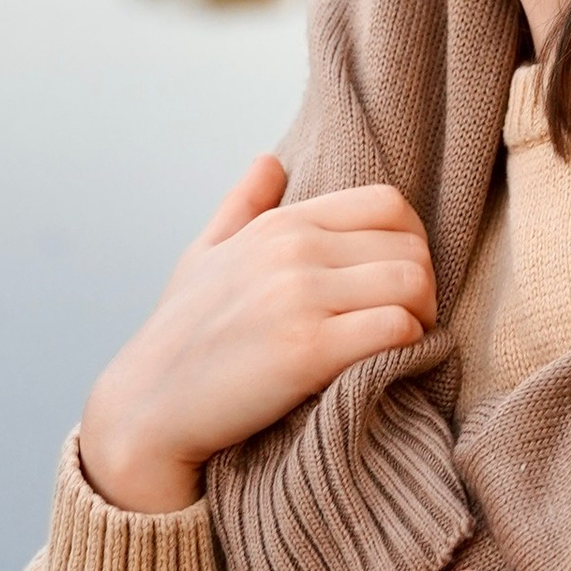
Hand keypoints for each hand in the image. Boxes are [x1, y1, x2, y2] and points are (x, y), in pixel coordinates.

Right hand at [78, 156, 434, 514]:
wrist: (147, 408)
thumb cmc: (181, 337)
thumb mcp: (203, 256)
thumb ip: (242, 205)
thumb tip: (269, 161)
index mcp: (279, 224)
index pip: (388, 203)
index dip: (411, 241)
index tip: (398, 280)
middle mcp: (293, 250)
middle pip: (410, 246)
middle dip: (423, 285)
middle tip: (408, 320)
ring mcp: (299, 298)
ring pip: (413, 284)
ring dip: (422, 317)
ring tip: (402, 342)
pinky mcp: (307, 350)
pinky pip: (396, 330)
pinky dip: (408, 348)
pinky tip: (387, 364)